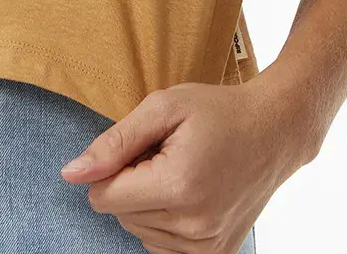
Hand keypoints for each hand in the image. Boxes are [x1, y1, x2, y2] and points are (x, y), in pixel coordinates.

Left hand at [59, 73, 316, 252]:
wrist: (275, 130)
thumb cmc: (217, 111)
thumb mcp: (163, 107)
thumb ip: (114, 143)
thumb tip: (71, 174)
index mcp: (178, 187)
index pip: (104, 197)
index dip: (114, 167)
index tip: (144, 146)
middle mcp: (194, 226)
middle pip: (120, 215)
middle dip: (132, 182)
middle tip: (167, 153)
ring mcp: (208, 247)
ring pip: (139, 232)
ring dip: (148, 202)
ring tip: (181, 169)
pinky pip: (162, 247)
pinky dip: (164, 221)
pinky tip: (187, 193)